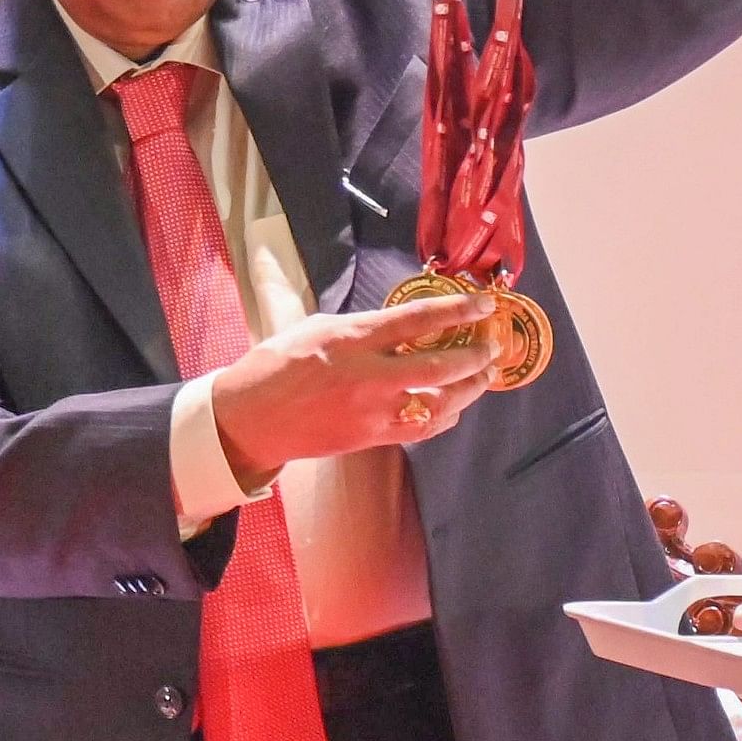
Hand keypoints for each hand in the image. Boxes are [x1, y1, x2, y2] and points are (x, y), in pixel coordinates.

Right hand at [207, 290, 500, 477]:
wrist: (250, 419)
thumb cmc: (274, 366)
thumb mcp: (311, 327)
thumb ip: (359, 326)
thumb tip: (397, 321)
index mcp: (351, 339)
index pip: (417, 319)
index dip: (457, 310)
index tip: (483, 304)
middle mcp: (368, 375)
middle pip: (442, 365)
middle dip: (475, 354)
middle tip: (491, 345)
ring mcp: (373, 410)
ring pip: (442, 401)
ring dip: (470, 387)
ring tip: (482, 376)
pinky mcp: (373, 436)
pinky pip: (425, 427)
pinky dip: (447, 415)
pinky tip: (454, 405)